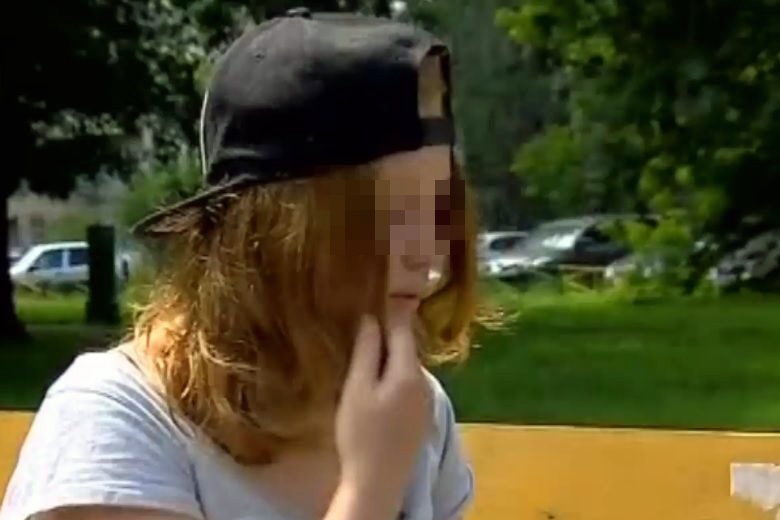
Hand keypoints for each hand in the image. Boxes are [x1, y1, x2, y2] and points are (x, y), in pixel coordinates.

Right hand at [332, 315, 432, 517]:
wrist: (378, 482)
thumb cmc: (361, 434)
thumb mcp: (357, 388)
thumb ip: (366, 351)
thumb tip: (371, 318)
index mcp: (408, 371)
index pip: (402, 329)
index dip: (391, 310)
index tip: (379, 292)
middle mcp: (424, 382)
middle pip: (407, 347)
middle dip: (390, 333)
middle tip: (368, 319)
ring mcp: (426, 401)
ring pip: (408, 366)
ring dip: (392, 355)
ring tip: (369, 349)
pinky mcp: (421, 417)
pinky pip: (409, 384)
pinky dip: (396, 374)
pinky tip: (380, 382)